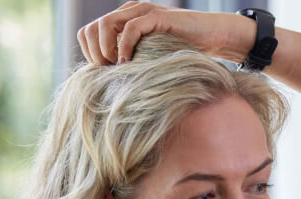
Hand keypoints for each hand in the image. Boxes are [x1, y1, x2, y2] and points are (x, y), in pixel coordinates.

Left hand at [77, 2, 253, 66]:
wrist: (212, 36)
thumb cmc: (182, 51)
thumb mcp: (149, 57)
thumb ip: (131, 61)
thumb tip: (110, 84)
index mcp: (123, 19)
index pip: (88, 32)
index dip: (89, 53)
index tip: (103, 72)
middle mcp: (129, 11)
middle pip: (91, 28)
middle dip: (94, 53)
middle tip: (108, 72)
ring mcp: (142, 11)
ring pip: (106, 25)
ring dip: (105, 50)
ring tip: (117, 67)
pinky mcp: (157, 16)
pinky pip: (131, 28)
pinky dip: (124, 47)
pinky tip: (129, 63)